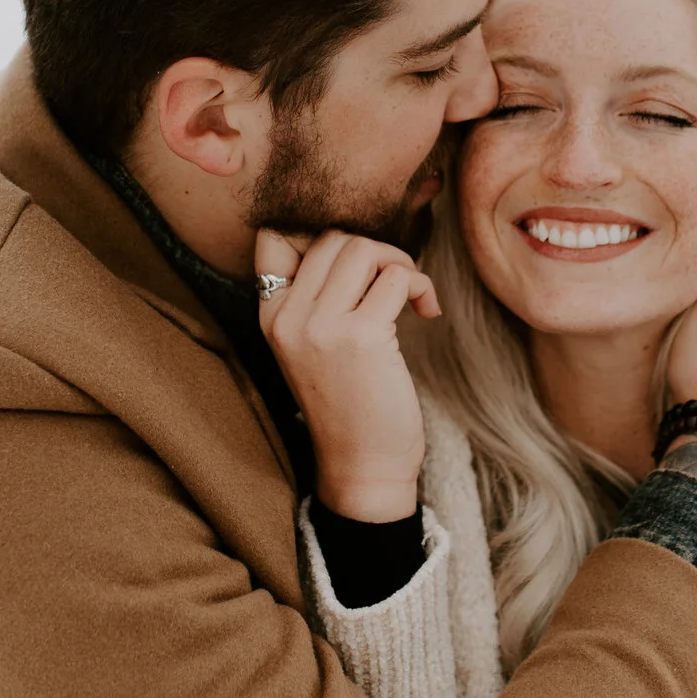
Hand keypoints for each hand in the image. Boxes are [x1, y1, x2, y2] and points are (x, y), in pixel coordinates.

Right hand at [255, 228, 440, 522]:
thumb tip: (358, 238)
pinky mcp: (361, 336)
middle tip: (397, 284)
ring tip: (412, 295)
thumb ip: (318, 295)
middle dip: (375, 250)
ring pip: (363, 247)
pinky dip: (420, 285)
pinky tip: (427, 312)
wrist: (362, 466)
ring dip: (399, 263)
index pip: (273, 235)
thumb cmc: (349, 404)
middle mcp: (288, 316)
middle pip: (331, 235)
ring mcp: (321, 326)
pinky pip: (397, 277)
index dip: (318, 231)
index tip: (357, 263)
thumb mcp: (312, 345)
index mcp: (270, 315)